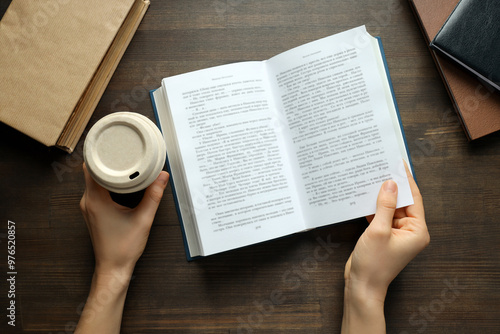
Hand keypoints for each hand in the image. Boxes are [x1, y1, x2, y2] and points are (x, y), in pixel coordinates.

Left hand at [76, 163, 168, 333]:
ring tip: (124, 162)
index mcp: (96, 200)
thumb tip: (162, 176)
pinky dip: (108, 183)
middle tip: (123, 150)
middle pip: (93, 172)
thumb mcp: (143, 219)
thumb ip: (153, 195)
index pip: (91, 168)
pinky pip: (97, 190)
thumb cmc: (124, 247)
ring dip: (108, 172)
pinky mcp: (94, 212)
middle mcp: (88, 201)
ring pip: (95, 181)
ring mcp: (89, 207)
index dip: (100, 154)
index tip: (113, 145)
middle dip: (108, 160)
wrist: (113, 268)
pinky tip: (121, 181)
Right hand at [341, 163, 429, 333]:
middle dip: (391, 186)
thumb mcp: (378, 230)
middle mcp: (410, 231)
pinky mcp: (384, 236)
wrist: (362, 286)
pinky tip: (363, 197)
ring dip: (380, 197)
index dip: (406, 180)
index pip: (413, 198)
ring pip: (390, 208)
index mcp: (417, 231)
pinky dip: (373, 208)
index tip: (399, 163)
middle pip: (402, 202)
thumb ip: (385, 205)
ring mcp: (396, 234)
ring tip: (370, 178)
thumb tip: (390, 183)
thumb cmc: (373, 263)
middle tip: (381, 167)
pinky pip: (381, 216)